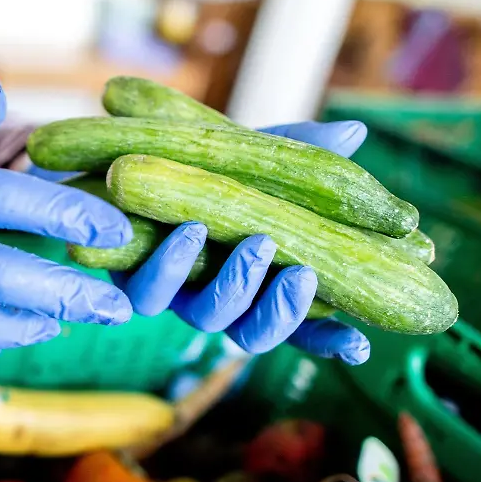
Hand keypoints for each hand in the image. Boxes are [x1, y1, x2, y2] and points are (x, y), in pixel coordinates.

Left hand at [115, 120, 371, 364]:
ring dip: (234, 287)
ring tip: (252, 243)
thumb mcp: (252, 158)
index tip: (359, 347)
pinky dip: (169, 267)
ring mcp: (176, 295)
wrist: (122, 165)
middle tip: (301, 273)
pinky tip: (189, 231)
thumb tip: (352, 135)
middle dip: (281, 311)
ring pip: (206, 318)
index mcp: (258, 281)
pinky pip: (146, 294)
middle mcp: (219, 299)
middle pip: (254, 333)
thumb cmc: (199, 168)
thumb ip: (297, 154)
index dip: (330, 342)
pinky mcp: (129, 281)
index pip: (301, 325)